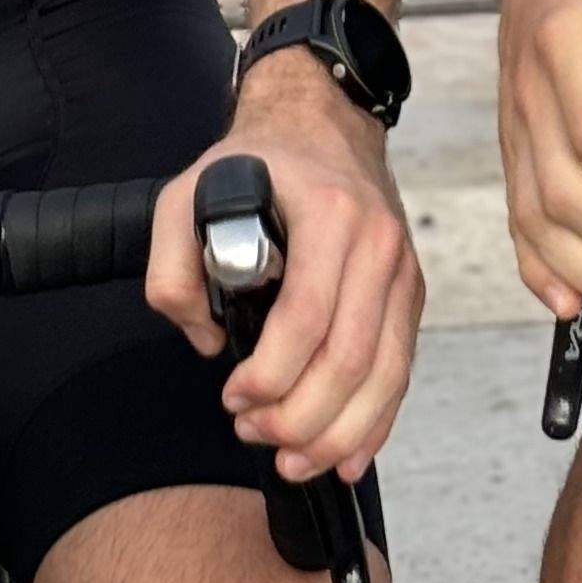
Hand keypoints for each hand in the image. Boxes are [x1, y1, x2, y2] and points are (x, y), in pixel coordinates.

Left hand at [147, 57, 423, 490]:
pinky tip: (346, 458)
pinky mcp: (410, 293)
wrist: (321, 123)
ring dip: (338, 434)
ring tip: (291, 459)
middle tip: (254, 433)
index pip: (307, 317)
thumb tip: (209, 341)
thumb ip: (171, 269)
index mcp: (329, 214)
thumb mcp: (185, 194)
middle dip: (299, 418)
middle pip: (350, 359)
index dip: (269, 375)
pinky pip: (401, 371)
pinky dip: (376, 423)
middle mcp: (377, 243)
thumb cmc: (257, 163)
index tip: (233, 395)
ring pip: (384, 376)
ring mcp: (402, 270)